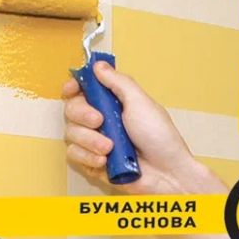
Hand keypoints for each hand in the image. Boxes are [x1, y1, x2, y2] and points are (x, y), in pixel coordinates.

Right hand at [62, 61, 223, 196]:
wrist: (167, 173)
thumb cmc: (159, 136)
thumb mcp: (141, 103)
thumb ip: (118, 82)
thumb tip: (98, 65)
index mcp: (114, 102)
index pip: (84, 90)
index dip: (74, 88)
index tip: (72, 89)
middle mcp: (102, 120)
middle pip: (71, 110)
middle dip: (82, 114)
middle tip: (100, 121)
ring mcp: (96, 142)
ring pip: (71, 134)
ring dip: (90, 140)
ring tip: (110, 148)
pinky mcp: (93, 162)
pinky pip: (75, 155)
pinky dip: (88, 157)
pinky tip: (104, 161)